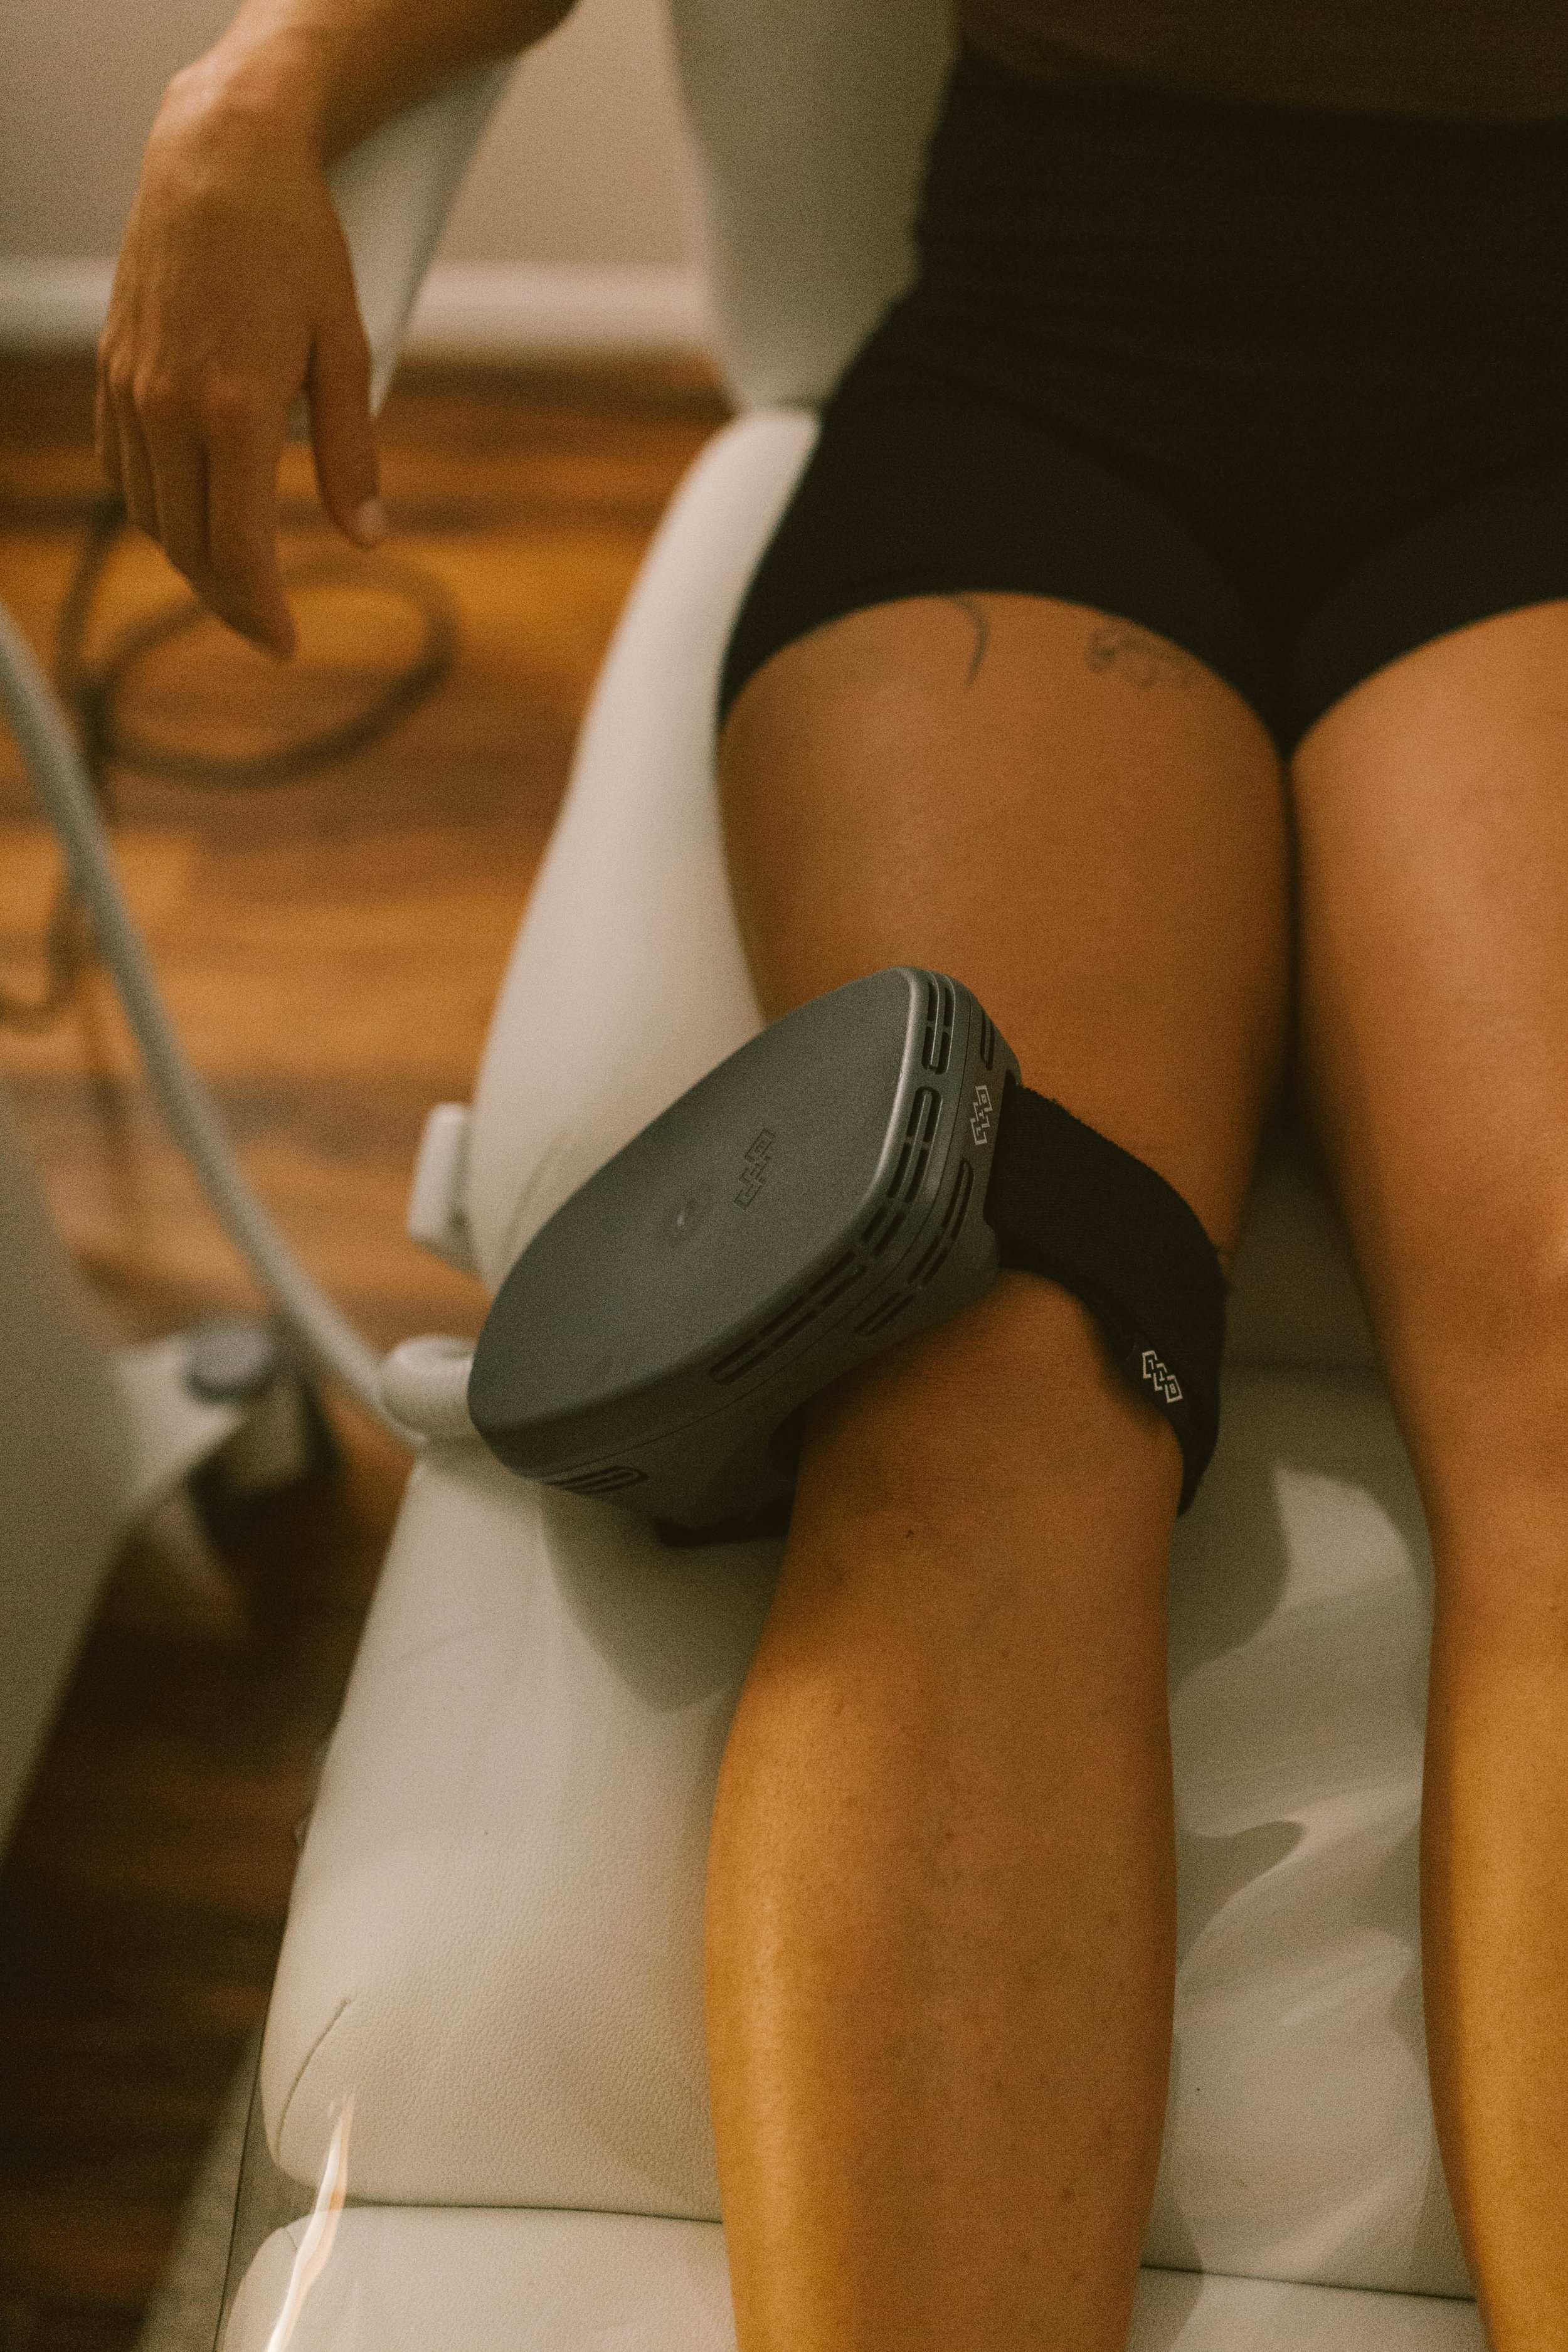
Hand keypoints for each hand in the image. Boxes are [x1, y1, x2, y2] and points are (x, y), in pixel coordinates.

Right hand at [96, 64, 386, 659]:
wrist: (220, 158)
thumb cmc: (297, 246)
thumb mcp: (348, 349)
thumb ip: (353, 453)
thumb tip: (367, 538)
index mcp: (235, 411)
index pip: (237, 549)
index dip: (260, 610)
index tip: (285, 645)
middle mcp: (169, 406)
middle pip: (187, 546)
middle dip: (228, 599)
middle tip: (268, 627)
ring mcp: (132, 387)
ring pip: (148, 512)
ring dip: (189, 558)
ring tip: (237, 579)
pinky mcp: (112, 368)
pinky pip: (121, 466)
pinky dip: (154, 506)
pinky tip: (190, 516)